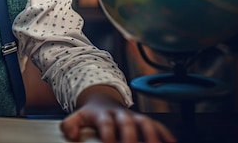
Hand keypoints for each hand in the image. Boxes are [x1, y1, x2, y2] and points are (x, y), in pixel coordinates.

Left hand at [60, 86, 176, 142]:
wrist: (103, 101)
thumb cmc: (93, 115)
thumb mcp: (78, 116)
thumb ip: (70, 125)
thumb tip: (72, 136)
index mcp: (103, 114)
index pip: (105, 123)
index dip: (108, 133)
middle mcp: (120, 115)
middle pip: (127, 124)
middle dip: (131, 137)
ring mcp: (134, 117)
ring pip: (145, 122)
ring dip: (152, 136)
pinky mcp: (145, 122)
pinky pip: (158, 126)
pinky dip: (166, 134)